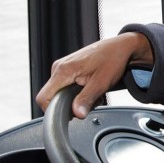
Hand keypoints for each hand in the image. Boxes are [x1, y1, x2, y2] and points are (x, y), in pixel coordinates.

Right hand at [35, 32, 153, 117]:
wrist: (120, 47)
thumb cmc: (113, 60)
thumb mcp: (101, 83)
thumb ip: (86, 99)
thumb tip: (76, 114)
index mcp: (63, 70)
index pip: (43, 97)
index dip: (53, 110)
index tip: (69, 114)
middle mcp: (59, 68)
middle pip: (52, 97)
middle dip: (69, 105)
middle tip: (89, 101)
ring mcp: (62, 68)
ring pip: (60, 93)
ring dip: (76, 99)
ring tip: (93, 93)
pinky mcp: (68, 70)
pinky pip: (66, 87)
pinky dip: (78, 92)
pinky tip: (90, 88)